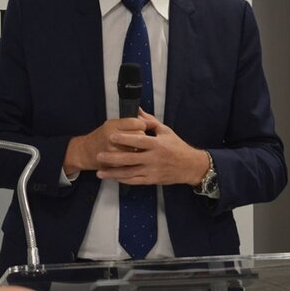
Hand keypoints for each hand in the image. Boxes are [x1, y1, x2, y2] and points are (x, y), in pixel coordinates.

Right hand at [63, 117, 146, 174]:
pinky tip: (129, 156)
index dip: (142, 125)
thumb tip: (151, 122)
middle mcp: (112, 137)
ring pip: (139, 148)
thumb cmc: (101, 137)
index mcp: (112, 125)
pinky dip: (134, 158)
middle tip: (136, 138)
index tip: (141, 127)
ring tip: (133, 147)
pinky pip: (133, 160)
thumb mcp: (111, 124)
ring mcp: (114, 151)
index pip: (136, 122)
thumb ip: (129, 122)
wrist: (85, 152)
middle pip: (140, 135)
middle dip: (141, 137)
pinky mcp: (116, 163)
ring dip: (139, 149)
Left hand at [95, 111, 209, 185]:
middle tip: (99, 156)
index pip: (138, 141)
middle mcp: (154, 158)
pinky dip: (123, 180)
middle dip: (113, 158)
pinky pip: (135, 181)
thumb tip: (137, 109)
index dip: (124, 139)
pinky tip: (113, 178)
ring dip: (114, 173)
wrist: (190, 166)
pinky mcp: (152, 180)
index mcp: (157, 144)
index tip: (111, 136)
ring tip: (100, 172)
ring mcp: (152, 171)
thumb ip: (149, 121)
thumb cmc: (177, 146)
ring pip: (130, 173)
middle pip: (130, 159)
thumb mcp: (165, 131)